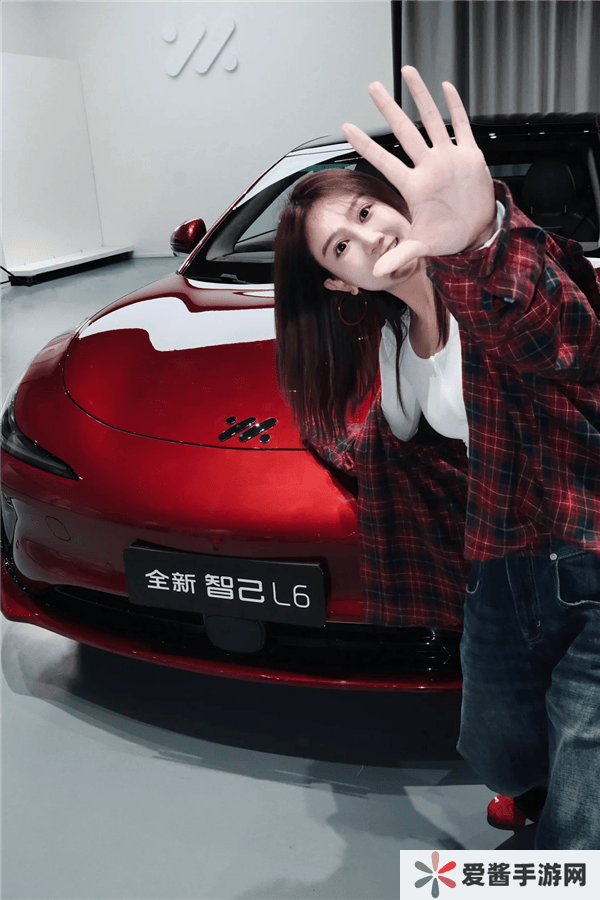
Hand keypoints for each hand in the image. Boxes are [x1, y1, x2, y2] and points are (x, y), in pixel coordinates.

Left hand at [342, 67, 495, 276]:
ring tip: (407, 72)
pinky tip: (446, 87)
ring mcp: (448, 159)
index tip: (347, 127)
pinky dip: (456, 108)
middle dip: (389, 109)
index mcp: (413, 186)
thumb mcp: (422, 246)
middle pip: (404, 132)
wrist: (476, 233)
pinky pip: (462, 127)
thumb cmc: (448, 236)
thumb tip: (378, 274)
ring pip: (432, 121)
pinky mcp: (470, 156)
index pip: (384, 161)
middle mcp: (428, 167)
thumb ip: (401, 256)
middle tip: (372, 88)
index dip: (366, 145)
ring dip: (421, 97)